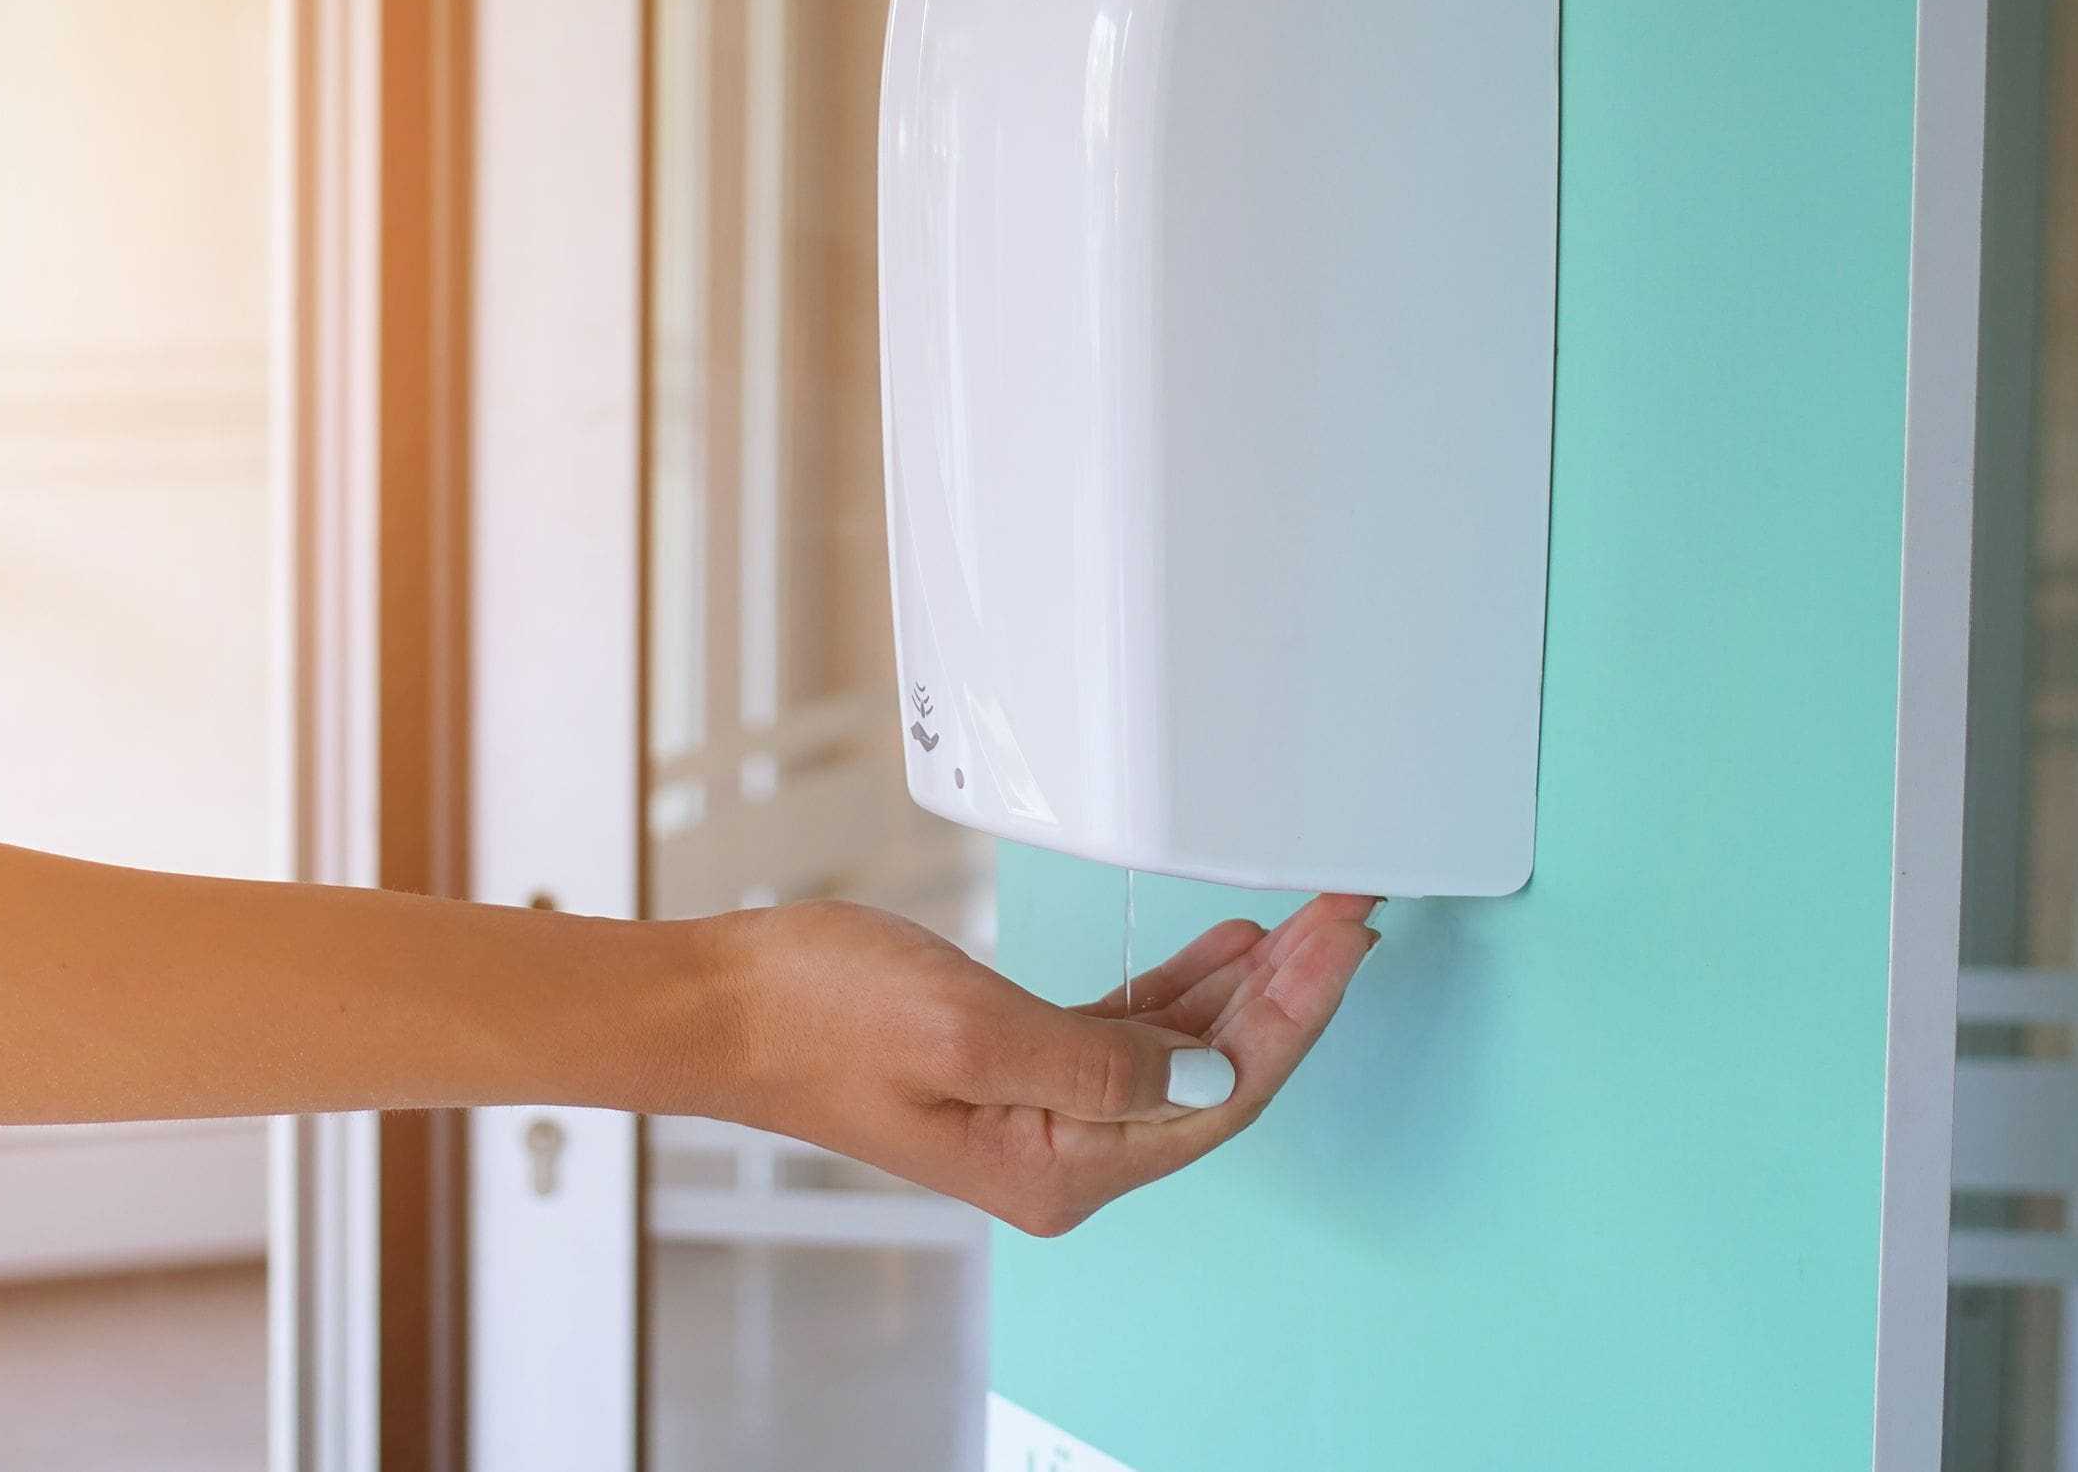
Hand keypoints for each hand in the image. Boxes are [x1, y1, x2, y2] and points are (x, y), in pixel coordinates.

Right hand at [700, 892, 1382, 1236]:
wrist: (727, 1007)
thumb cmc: (818, 1015)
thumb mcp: (970, 1028)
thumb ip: (1098, 1060)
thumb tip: (1207, 1074)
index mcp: (1059, 1164)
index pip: (1217, 1097)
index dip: (1292, 1017)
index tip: (1342, 941)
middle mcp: (1062, 1155)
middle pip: (1213, 1077)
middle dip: (1290, 996)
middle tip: (1350, 914)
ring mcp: (1041, 1116)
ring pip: (1179, 1056)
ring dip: (1247, 991)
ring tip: (1311, 924)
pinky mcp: (1018, 1073)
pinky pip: (1129, 1038)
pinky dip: (1182, 992)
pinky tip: (1226, 955)